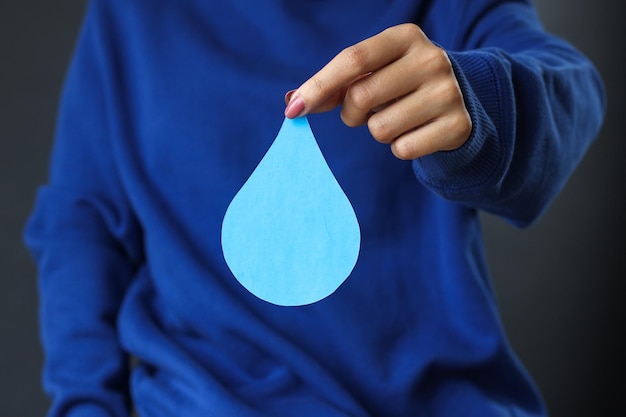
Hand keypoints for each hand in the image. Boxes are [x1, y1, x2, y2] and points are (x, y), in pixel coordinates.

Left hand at [284, 24, 471, 159]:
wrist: (458, 100)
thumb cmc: (399, 84)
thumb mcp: (372, 73)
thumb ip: (333, 86)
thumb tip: (292, 104)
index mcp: (405, 37)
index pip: (353, 59)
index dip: (319, 86)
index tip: (293, 110)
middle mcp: (431, 59)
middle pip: (361, 96)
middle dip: (351, 113)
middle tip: (364, 112)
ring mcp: (448, 92)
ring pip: (380, 128)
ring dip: (378, 130)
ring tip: (397, 118)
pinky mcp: (458, 125)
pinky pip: (403, 149)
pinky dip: (400, 147)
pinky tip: (416, 132)